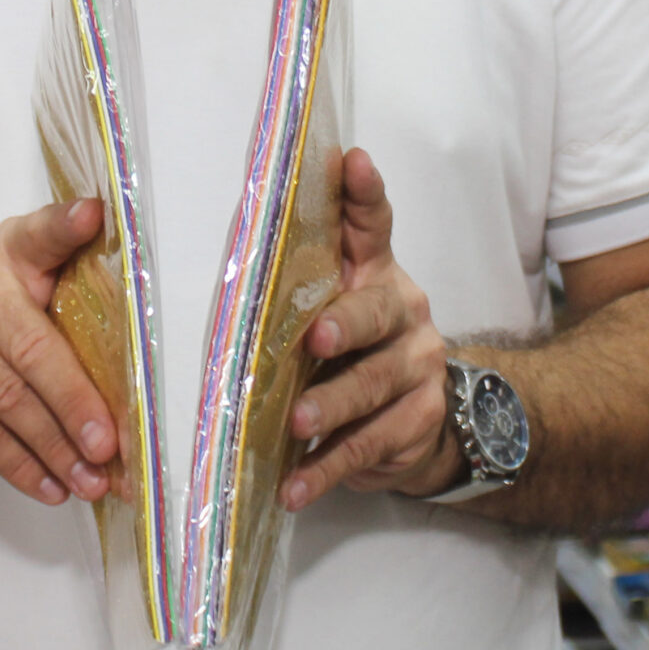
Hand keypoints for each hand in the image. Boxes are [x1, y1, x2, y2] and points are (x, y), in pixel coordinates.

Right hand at [0, 199, 117, 507]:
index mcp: (8, 251)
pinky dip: (20, 465)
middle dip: (76, 404)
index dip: (66, 226)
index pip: (40, 234)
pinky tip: (50, 485)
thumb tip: (140, 373)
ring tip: (90, 480)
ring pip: (7, 400)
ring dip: (55, 448)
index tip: (94, 216)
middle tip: (110, 447)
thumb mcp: (27, 294)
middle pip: (32, 349)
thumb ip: (74, 304)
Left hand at [281, 149, 459, 510]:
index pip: (375, 223)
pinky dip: (328, 470)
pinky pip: (369, 447)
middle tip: (316, 340)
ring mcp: (419, 369)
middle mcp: (406, 312)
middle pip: (378, 312)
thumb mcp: (332, 304)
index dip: (365, 192)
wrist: (424, 419)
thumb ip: (297, 278)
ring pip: (375, 387)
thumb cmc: (352, 349)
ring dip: (333, 407)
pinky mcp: (419, 423)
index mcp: (376, 271)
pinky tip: (295, 488)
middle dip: (348, 324)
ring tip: (298, 425)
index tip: (353, 161)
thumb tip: (224, 251)